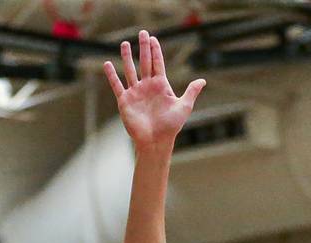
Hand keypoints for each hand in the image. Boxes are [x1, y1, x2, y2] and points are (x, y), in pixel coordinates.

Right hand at [104, 31, 206, 151]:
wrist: (156, 141)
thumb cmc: (171, 126)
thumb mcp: (184, 106)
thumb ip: (191, 92)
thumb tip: (203, 81)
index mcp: (161, 86)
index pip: (157, 64)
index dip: (156, 51)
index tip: (153, 39)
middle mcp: (147, 86)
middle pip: (145, 62)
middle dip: (144, 48)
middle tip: (143, 32)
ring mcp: (136, 92)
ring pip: (130, 70)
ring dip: (127, 57)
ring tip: (125, 43)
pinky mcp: (125, 100)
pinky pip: (117, 85)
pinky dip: (111, 75)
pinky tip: (107, 64)